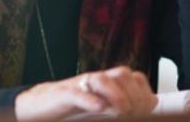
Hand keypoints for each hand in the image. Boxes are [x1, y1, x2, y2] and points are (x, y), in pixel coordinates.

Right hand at [14, 66, 157, 120]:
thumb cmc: (71, 109)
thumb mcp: (102, 109)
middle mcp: (95, 81)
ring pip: (102, 78)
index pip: (134, 78)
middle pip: (122, 74)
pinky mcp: (62, 95)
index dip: (144, 94)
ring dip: (117, 95)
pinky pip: (77, 94)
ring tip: (121, 112)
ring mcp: (79, 86)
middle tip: (132, 114)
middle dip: (134, 95)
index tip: (148, 110)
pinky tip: (100, 109)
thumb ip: (123, 106)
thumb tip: (151, 104)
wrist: (37, 107)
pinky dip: (90, 100)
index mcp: (107, 84)